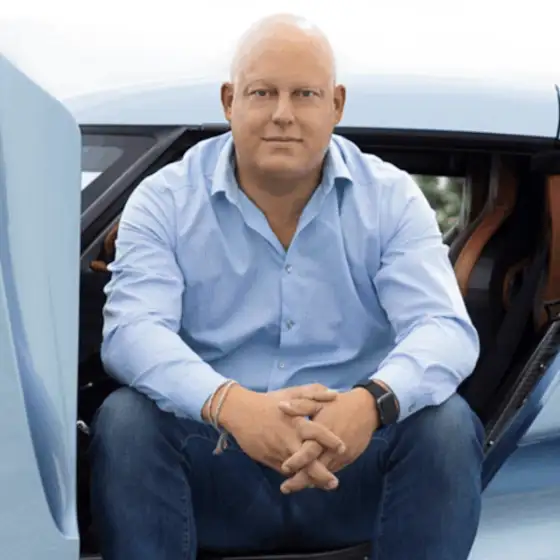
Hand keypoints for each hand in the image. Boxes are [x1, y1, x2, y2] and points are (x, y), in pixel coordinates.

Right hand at [217, 384, 345, 489]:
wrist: (240, 412)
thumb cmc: (269, 402)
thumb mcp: (292, 393)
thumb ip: (314, 394)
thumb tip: (335, 393)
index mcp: (297, 423)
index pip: (318, 433)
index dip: (331, 441)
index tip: (342, 448)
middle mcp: (289, 440)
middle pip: (309, 462)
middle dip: (322, 475)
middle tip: (335, 483)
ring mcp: (279, 452)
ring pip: (297, 471)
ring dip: (310, 480)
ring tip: (324, 485)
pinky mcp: (270, 460)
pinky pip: (286, 471)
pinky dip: (296, 477)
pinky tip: (305, 481)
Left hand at [278, 388, 378, 493]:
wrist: (367, 409)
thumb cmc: (340, 404)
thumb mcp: (319, 402)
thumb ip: (300, 406)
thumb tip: (280, 406)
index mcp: (323, 434)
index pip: (308, 452)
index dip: (296, 461)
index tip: (283, 468)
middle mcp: (332, 448)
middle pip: (315, 469)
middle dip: (300, 481)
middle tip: (285, 489)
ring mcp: (341, 455)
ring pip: (324, 473)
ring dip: (310, 480)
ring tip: (294, 486)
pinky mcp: (348, 458)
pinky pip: (333, 470)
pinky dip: (322, 476)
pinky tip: (311, 479)